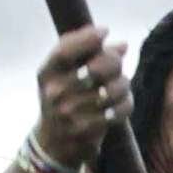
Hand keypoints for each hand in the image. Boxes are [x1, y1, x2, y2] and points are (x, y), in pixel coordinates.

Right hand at [35, 25, 132, 168]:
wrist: (55, 142)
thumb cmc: (64, 98)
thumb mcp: (65, 74)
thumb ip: (89, 54)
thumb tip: (122, 45)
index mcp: (47, 73)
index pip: (65, 50)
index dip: (87, 38)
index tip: (104, 31)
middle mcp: (55, 92)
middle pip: (96, 67)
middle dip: (114, 62)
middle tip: (117, 65)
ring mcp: (70, 113)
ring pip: (112, 89)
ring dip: (123, 84)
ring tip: (120, 86)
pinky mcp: (86, 130)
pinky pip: (119, 109)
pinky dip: (126, 103)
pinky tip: (121, 103)